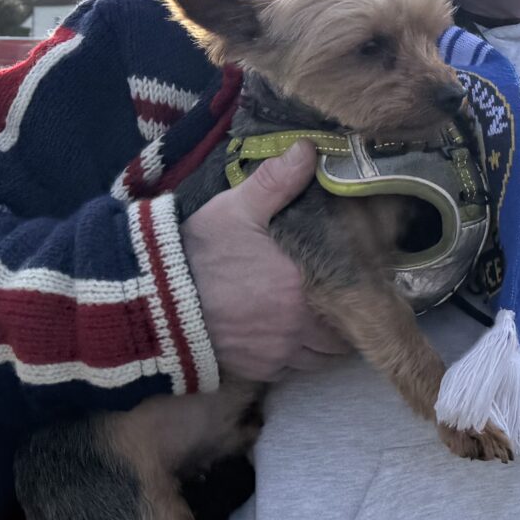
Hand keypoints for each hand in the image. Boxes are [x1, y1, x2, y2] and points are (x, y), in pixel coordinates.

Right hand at [183, 141, 343, 381]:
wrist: (153, 302)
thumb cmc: (198, 253)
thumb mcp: (237, 209)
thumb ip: (277, 181)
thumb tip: (310, 149)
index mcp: (302, 281)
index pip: (355, 293)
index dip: (364, 288)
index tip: (365, 278)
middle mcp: (299, 323)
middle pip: (344, 331)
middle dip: (347, 318)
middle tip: (343, 301)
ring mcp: (279, 350)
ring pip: (323, 355)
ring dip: (327, 341)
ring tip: (322, 321)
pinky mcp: (258, 369)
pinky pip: (294, 370)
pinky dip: (299, 358)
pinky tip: (291, 338)